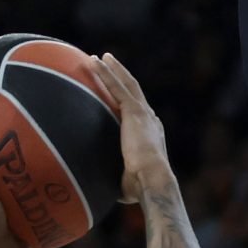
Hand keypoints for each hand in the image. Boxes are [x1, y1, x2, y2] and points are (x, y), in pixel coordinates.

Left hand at [87, 52, 171, 203]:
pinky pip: (117, 87)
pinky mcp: (133, 111)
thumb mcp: (126, 181)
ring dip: (113, 69)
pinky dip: (106, 73)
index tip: (120, 94)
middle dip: (122, 76)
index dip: (129, 101)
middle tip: (110, 63)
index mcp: (151, 134)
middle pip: (134, 91)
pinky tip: (95, 61)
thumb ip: (117, 178)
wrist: (152, 180)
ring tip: (101, 57)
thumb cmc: (140, 187)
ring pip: (126, 84)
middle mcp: (149, 119)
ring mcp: (142, 113)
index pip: (139, 113)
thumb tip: (98, 190)